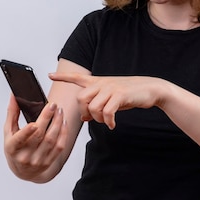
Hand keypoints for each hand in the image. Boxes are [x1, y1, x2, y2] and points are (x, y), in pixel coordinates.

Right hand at [3, 95, 66, 180]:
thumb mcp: (9, 132)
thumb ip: (12, 114)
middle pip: (39, 136)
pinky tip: (63, 122)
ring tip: (59, 111)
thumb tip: (13, 96)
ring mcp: (38, 160)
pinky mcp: (49, 161)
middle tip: (53, 105)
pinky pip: (59, 146)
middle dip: (47, 118)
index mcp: (12, 148)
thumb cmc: (14, 149)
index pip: (19, 140)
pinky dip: (63, 133)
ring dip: (57, 123)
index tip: (34, 123)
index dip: (27, 132)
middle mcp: (25, 156)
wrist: (23, 171)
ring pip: (51, 140)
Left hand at [48, 73, 164, 129]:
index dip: (63, 77)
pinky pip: (106, 112)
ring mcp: (110, 88)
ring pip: (93, 107)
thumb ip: (96, 104)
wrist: (150, 88)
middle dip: (84, 112)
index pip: (77, 77)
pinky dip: (108, 122)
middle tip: (92, 119)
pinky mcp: (120, 95)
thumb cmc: (129, 94)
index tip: (50, 75)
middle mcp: (102, 83)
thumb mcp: (110, 97)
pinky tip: (112, 124)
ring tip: (106, 121)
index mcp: (98, 82)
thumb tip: (84, 118)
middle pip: (81, 99)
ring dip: (97, 119)